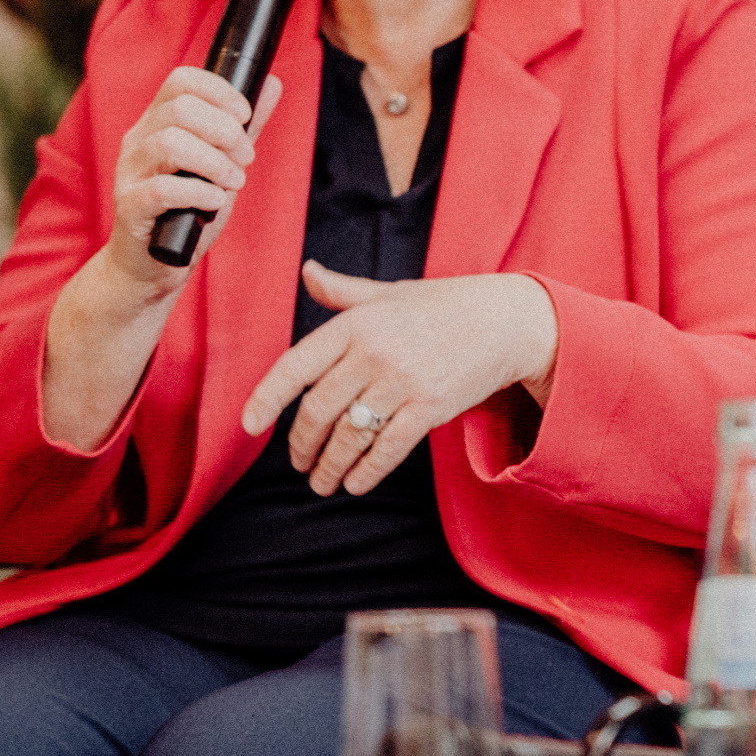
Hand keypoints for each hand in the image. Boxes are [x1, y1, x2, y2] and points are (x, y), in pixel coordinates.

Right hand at [105, 69, 283, 290]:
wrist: (152, 264)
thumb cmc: (187, 210)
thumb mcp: (221, 162)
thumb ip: (244, 127)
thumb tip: (272, 84)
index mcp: (158, 122)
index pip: (181, 80)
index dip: (219, 91)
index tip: (245, 115)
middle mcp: (138, 140)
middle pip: (179, 108)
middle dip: (225, 130)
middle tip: (246, 158)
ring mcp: (129, 172)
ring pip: (169, 144)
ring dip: (215, 161)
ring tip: (234, 182)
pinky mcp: (129, 206)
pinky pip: (162, 189)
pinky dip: (198, 191)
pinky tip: (215, 201)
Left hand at [242, 263, 558, 496]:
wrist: (505, 321)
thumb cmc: (442, 306)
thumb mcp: (389, 293)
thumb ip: (343, 291)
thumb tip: (308, 272)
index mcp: (355, 323)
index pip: (296, 365)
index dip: (267, 397)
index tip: (250, 425)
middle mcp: (374, 351)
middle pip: (319, 410)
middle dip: (301, 444)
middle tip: (298, 462)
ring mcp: (403, 381)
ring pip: (349, 435)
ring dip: (330, 466)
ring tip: (322, 482)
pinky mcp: (430, 407)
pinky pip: (387, 448)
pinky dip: (367, 471)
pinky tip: (355, 483)